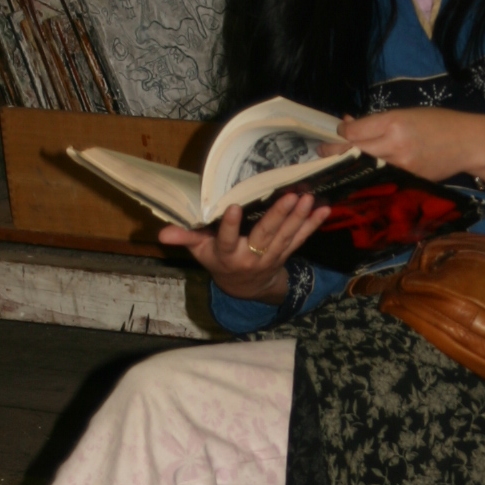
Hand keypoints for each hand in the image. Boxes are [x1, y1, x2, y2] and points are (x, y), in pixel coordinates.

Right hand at [158, 189, 330, 303]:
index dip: (230, 226)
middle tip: (290, 196)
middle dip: (279, 216)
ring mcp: (271, 256)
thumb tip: (161, 234)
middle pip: (265, 236)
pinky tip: (323, 209)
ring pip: (286, 237)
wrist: (245, 288)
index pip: (227, 239)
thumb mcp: (200, 252)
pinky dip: (312, 225)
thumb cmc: (219, 261)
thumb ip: (185, 239)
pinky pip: (300, 239)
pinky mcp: (285, 253)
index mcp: (227, 254)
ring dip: (299, 218)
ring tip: (308, 198)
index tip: (234, 208)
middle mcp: (251, 257)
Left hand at [338, 108, 484, 199]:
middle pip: (354, 151)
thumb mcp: (407, 113)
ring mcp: (400, 167)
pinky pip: (379, 178)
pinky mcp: (406, 181)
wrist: (469, 143)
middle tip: (321, 152)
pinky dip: (368, 175)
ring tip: (336, 163)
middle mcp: (394, 146)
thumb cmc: (439, 122)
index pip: (355, 131)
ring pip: (363, 167)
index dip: (342, 131)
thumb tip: (348, 123)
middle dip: (335, 151)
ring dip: (348, 165)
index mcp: (394, 123)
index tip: (337, 131)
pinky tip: (360, 173)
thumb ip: (376, 121)